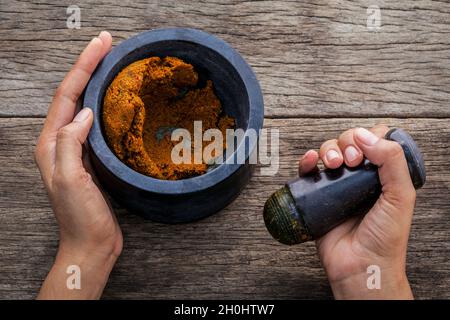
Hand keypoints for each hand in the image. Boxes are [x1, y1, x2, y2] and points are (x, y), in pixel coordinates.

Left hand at [35, 31, 121, 298]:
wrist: (91, 244)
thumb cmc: (81, 218)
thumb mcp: (71, 180)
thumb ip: (72, 143)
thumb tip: (86, 112)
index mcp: (52, 143)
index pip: (67, 95)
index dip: (84, 66)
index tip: (102, 44)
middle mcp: (61, 142)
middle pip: (74, 94)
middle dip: (89, 66)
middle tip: (108, 43)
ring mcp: (77, 149)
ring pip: (85, 105)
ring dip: (96, 81)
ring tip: (112, 62)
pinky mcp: (92, 157)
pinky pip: (97, 122)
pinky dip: (106, 104)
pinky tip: (117, 100)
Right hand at [299, 125, 415, 298]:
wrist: (360, 266)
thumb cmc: (385, 239)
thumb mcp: (401, 197)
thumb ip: (392, 162)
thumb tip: (368, 136)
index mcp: (383, 175)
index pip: (375, 141)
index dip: (369, 137)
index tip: (366, 151)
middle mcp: (359, 177)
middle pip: (349, 142)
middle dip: (347, 143)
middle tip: (351, 160)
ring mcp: (337, 186)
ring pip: (328, 152)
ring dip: (328, 149)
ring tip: (333, 164)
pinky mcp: (317, 196)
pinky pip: (308, 171)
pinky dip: (306, 160)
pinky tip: (311, 160)